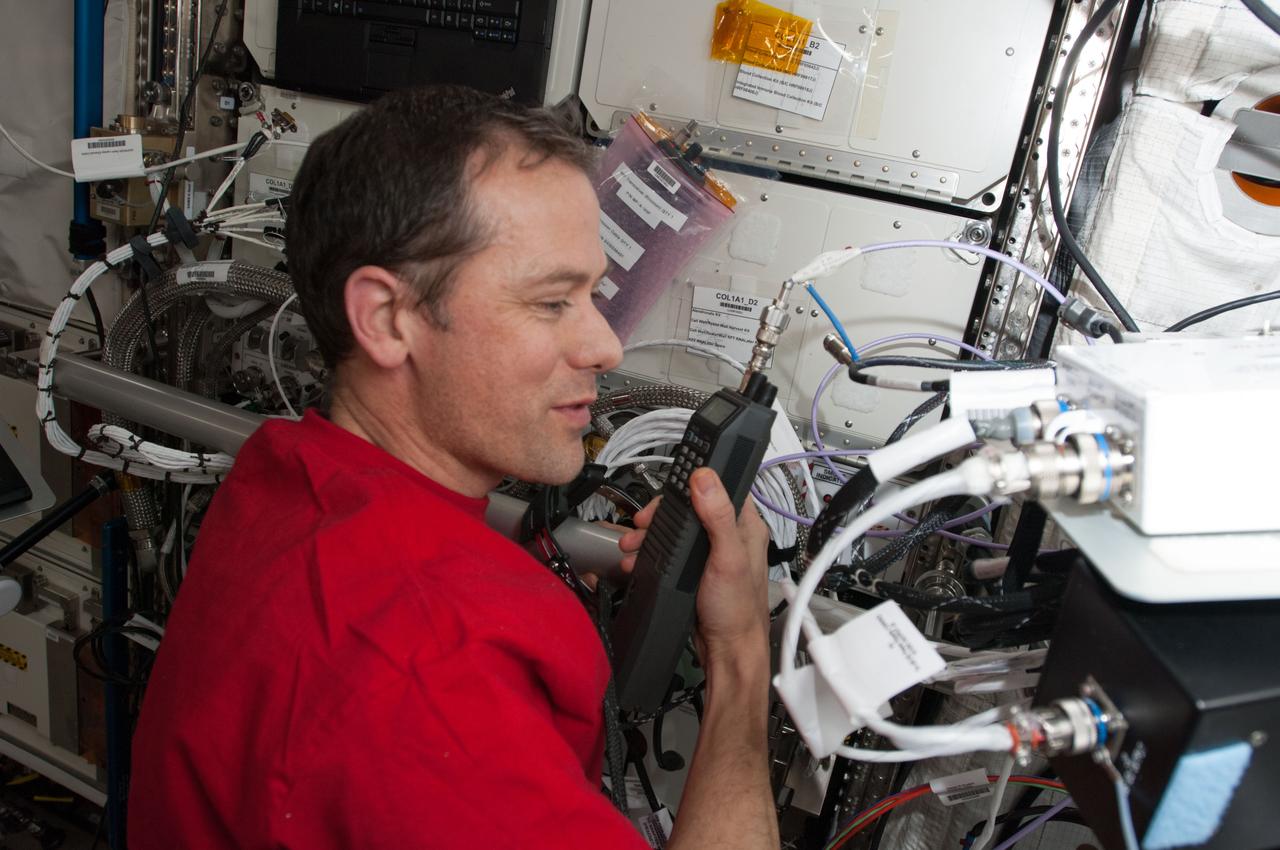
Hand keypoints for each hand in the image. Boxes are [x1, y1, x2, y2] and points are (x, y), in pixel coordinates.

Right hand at [615, 471, 769, 666]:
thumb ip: (718, 517)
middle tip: (643, 522)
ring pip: (676, 528)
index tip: (668, 491)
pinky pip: (671, 550)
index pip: (719, 486)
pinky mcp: (696, 569)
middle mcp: (730, 535)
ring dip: (650, 533)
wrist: (727, 650)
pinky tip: (638, 559)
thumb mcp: (727, 558)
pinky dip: (651, 551)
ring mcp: (711, 553)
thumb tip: (705, 479)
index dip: (692, 483)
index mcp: (745, 526)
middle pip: (690, 506)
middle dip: (661, 513)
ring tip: (633, 544)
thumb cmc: (737, 610)